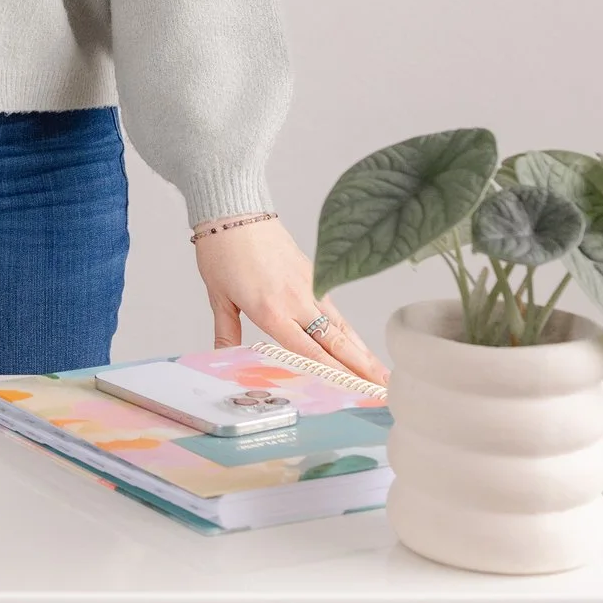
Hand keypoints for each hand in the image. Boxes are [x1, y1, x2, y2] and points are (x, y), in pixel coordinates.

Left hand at [193, 215, 389, 386]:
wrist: (233, 209)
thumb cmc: (222, 250)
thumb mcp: (217, 295)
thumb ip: (226, 331)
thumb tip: (223, 358)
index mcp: (271, 310)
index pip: (309, 351)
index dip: (334, 375)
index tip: (353, 392)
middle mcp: (296, 300)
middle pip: (336, 341)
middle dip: (361, 368)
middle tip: (384, 391)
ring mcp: (309, 285)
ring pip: (341, 325)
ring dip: (363, 351)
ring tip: (383, 375)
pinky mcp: (314, 273)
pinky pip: (335, 308)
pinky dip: (350, 330)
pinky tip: (358, 344)